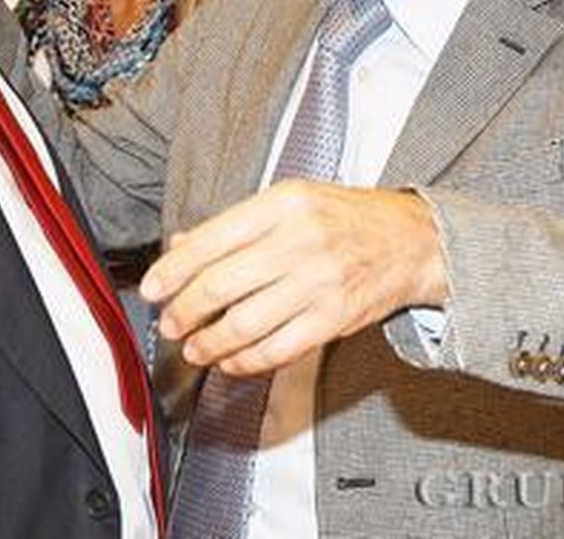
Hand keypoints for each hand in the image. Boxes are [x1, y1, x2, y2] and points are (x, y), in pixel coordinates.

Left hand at [139, 180, 446, 375]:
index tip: (151, 288)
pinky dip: (246, 361)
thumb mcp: (289, 201)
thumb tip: (180, 247)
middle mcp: (299, 242)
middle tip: (169, 322)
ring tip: (193, 347)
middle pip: (221, 285)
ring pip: (245, 324)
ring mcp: (319, 282)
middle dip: (184, 311)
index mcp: (282, 204)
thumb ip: (235, 225)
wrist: (412, 240)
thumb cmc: (344, 218)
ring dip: (209, 343)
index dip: (173, 270)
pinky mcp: (335, 318)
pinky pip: (278, 349)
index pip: (211, 240)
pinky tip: (230, 361)